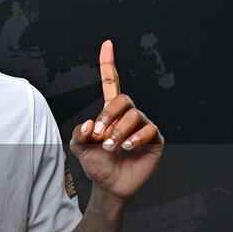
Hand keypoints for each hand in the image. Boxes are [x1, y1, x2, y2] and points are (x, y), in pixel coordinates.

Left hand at [69, 40, 163, 200]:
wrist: (110, 186)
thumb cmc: (97, 165)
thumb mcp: (79, 149)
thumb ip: (78, 134)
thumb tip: (88, 123)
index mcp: (110, 113)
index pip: (111, 82)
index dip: (108, 64)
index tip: (107, 44)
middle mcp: (128, 115)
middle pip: (123, 98)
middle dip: (108, 115)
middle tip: (99, 135)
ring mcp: (143, 126)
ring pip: (134, 115)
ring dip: (119, 131)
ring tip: (112, 147)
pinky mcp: (154, 139)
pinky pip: (148, 129)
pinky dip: (135, 138)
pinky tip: (126, 147)